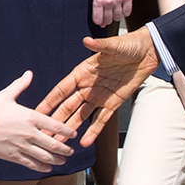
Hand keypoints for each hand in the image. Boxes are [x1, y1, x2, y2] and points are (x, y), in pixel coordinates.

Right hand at [0, 71, 76, 171]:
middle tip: (70, 152)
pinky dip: (41, 167)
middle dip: (65, 150)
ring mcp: (22, 146)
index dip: (67, 131)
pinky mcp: (13, 156)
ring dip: (56, 160)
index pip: (56, 126)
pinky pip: (31, 164)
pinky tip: (47, 168)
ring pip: (45, 156)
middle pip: (54, 144)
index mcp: (30, 117)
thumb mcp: (6, 95)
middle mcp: (30, 133)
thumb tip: (29, 73)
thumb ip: (20, 85)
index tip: (73, 134)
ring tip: (62, 162)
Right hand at [40, 29, 159, 147]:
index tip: (37, 111)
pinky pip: (101, 120)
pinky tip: (84, 142)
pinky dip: (93, 131)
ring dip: (70, 129)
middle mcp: (87, 87)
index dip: (49, 101)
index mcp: (82, 73)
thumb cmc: (127, 46)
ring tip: (60, 143)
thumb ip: (100, 46)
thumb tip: (88, 41)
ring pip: (81, 116)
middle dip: (56, 121)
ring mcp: (99, 97)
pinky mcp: (112, 103)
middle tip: (44, 134)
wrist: (147, 52)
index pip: (61, 90)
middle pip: (68, 107)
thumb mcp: (113, 46)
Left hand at [92, 0, 132, 26]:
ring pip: (118, 17)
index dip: (98, 21)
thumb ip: (98, 3)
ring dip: (115, 16)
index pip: (97, 19)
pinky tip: (122, 8)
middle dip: (106, 19)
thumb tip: (101, 17)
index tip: (99, 21)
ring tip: (114, 10)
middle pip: (108, 19)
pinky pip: (128, 11)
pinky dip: (125, 12)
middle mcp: (108, 1)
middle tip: (107, 16)